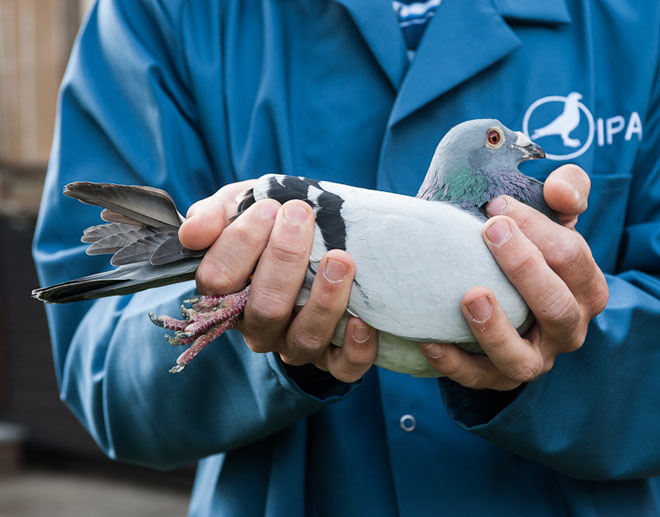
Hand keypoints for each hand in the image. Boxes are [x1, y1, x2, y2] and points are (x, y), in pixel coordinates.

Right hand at [178, 182, 376, 382]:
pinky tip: (364, 320)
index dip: (240, 244)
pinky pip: (342, 367)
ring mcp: (294, 345)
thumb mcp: (239, 209)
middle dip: (284, 260)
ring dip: (323, 300)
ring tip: (340, 259)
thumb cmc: (271, 225)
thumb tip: (193, 233)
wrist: (315, 240)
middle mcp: (258, 327)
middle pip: (264, 309)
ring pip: (303, 339)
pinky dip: (355, 349)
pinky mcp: (333, 358)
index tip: (268, 208)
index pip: (218, 280)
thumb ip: (213, 216)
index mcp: (227, 296)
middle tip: (301, 217)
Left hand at [420, 164, 608, 389]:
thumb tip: (560, 190)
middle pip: (557, 307)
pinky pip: (477, 378)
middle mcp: (568, 330)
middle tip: (489, 231)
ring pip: (523, 359)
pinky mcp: (499, 378)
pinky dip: (453, 363)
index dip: (538, 228)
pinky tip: (429, 340)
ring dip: (494, 330)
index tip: (497, 205)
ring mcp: (534, 359)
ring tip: (470, 295)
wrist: (513, 300)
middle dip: (523, 267)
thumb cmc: (532, 252)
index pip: (572, 257)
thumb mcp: (555, 217)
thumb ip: (567, 190)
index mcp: (586, 289)